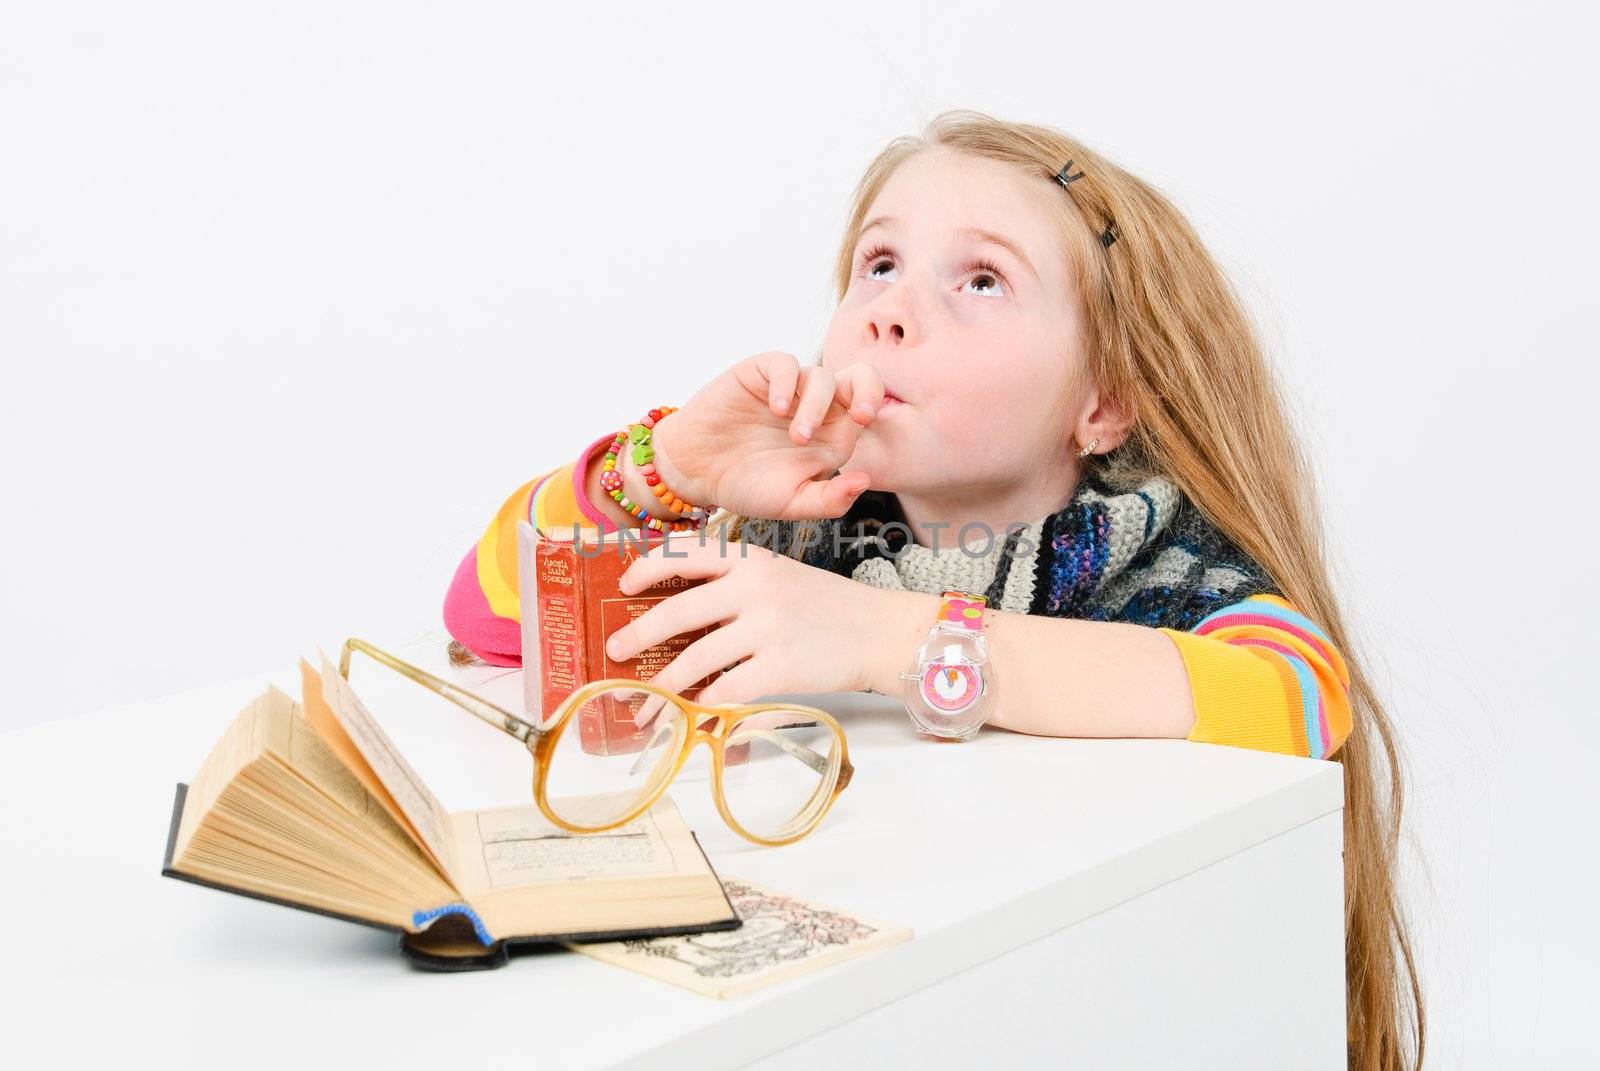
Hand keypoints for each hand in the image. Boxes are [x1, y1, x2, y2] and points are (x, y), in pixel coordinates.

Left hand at [601, 534, 932, 711]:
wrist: (883, 631)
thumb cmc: (829, 607)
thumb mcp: (782, 576)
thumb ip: (736, 583)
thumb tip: (678, 612)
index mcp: (751, 559)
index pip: (685, 552)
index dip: (647, 567)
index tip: (625, 586)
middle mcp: (755, 587)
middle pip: (677, 611)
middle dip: (638, 636)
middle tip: (616, 651)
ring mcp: (767, 627)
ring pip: (695, 659)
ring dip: (663, 687)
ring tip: (646, 703)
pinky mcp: (780, 666)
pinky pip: (726, 691)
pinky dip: (703, 707)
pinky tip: (692, 716)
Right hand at [650, 352, 884, 521]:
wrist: (695, 471)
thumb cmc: (746, 486)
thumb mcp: (792, 503)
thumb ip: (830, 500)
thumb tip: (864, 480)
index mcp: (831, 435)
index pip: (867, 408)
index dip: (874, 407)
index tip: (864, 423)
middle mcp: (815, 408)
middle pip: (857, 378)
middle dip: (868, 389)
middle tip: (860, 415)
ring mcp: (788, 389)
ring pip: (820, 376)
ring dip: (816, 406)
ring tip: (798, 438)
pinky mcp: (760, 374)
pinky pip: (784, 364)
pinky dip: (786, 382)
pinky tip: (776, 408)